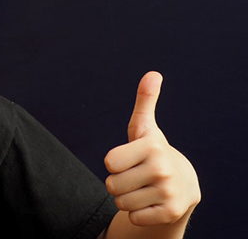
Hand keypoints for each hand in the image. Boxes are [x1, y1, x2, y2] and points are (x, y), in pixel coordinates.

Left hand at [104, 72, 199, 226]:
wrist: (183, 182)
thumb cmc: (153, 151)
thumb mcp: (145, 127)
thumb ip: (145, 101)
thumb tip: (153, 74)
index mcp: (151, 147)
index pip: (109, 162)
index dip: (114, 162)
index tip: (128, 158)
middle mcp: (161, 169)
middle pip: (112, 184)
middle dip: (118, 182)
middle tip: (134, 175)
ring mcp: (167, 192)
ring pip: (121, 202)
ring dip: (126, 198)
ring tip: (141, 188)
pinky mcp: (170, 212)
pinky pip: (134, 217)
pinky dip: (137, 213)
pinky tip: (150, 202)